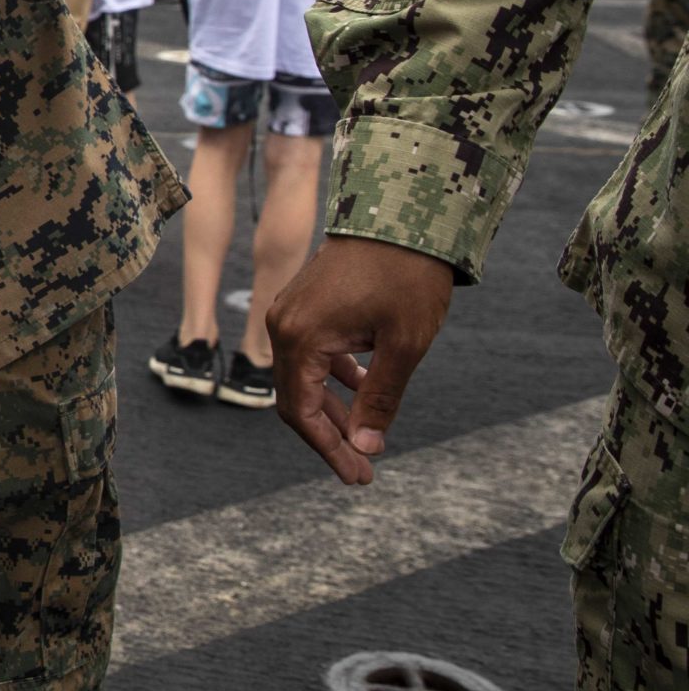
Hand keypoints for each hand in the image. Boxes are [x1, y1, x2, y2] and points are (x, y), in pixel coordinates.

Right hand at [265, 235, 456, 484]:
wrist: (401, 216)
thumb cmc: (407, 278)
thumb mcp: (403, 345)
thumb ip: (380, 399)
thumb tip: (366, 447)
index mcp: (300, 338)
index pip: (301, 411)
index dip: (329, 449)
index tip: (360, 474)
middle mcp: (283, 325)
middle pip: (296, 399)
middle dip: (331, 436)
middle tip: (365, 467)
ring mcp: (289, 312)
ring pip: (302, 377)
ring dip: (332, 408)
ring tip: (366, 435)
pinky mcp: (303, 304)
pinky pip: (308, 353)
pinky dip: (332, 378)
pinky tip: (363, 386)